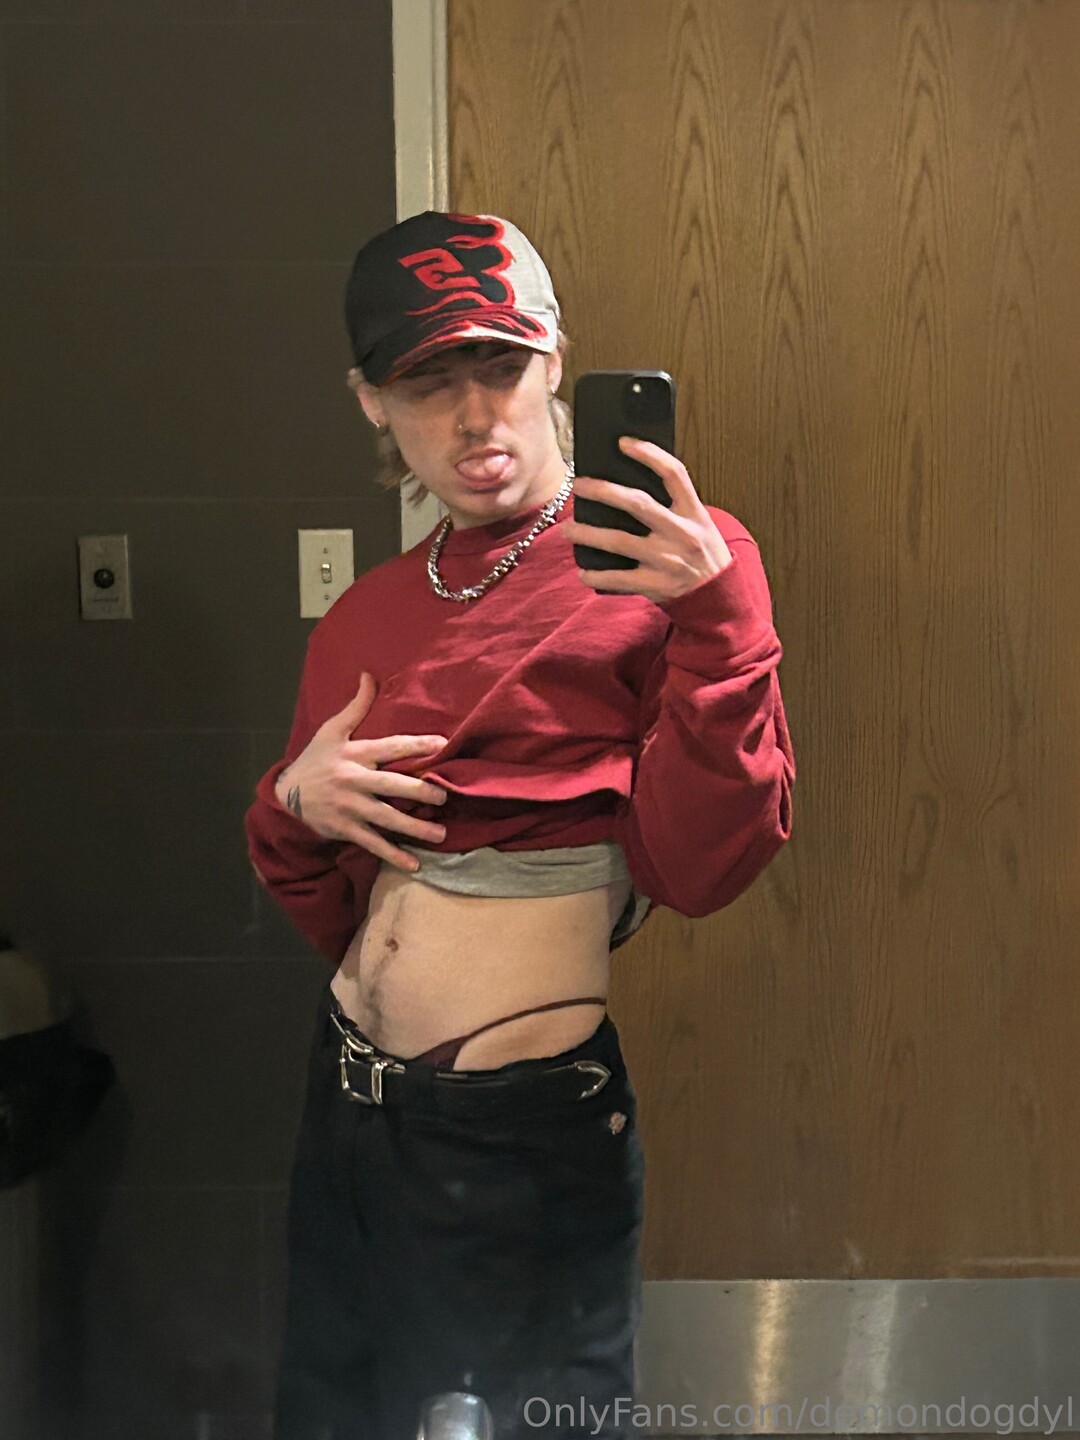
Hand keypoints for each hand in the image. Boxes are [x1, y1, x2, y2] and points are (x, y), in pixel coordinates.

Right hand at [274, 672, 448, 872]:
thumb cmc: (314, 760)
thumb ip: (355, 706)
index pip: (389, 747)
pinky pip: (373, 843)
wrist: (285, 796)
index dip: (416, 745)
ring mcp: (349, 808)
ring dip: (414, 828)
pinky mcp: (346, 829)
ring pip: (386, 818)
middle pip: (391, 785)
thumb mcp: (331, 730)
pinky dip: (392, 854)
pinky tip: (414, 863)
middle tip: (443, 797)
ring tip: (440, 834)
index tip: (442, 744)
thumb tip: (370, 675)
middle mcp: (353, 781)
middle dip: (419, 791)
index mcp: (354, 754)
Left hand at [564, 436, 732, 603]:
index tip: (623, 442)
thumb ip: (672, 506)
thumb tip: (627, 485)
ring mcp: (667, 560)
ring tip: (566, 529)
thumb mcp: (700, 523)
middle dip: (604, 491)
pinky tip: (582, 572)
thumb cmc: (703, 553)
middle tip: (579, 485)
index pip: (674, 474)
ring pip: (620, 541)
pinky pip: (619, 579)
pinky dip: (597, 575)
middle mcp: (681, 533)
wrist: (719, 596)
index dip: (649, 454)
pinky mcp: (656, 584)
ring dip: (588, 534)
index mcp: (693, 512)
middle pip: (638, 504)